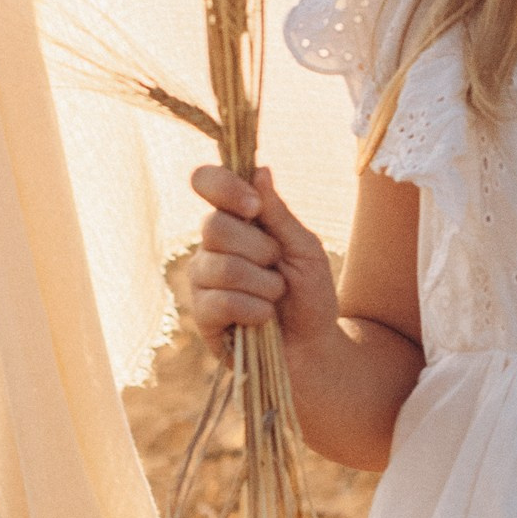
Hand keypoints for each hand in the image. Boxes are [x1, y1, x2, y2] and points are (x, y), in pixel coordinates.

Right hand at [187, 165, 337, 356]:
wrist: (314, 347)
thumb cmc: (310, 293)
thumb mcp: (304, 248)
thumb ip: (278, 214)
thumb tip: (259, 170)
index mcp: (236, 220)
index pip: (207, 182)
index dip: (224, 187)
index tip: (254, 206)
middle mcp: (212, 246)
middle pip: (215, 227)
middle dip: (260, 250)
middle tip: (278, 266)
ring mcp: (203, 280)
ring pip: (221, 267)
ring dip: (264, 285)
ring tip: (275, 296)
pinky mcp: (202, 316)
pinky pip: (220, 303)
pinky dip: (254, 310)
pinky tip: (263, 319)